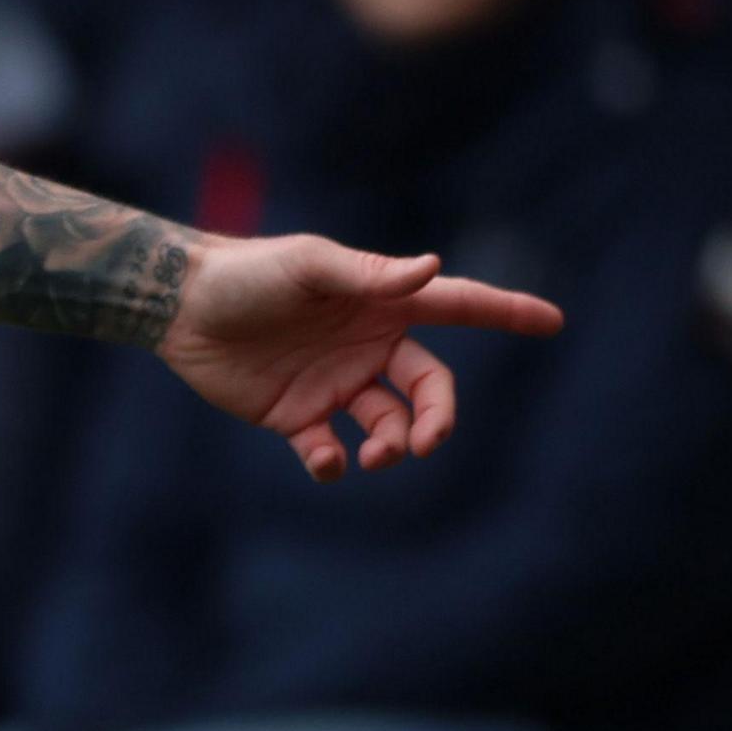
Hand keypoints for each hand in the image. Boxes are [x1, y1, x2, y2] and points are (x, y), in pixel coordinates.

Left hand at [157, 233, 565, 482]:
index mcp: (382, 304)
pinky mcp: (296, 417)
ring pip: (389, 426)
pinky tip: (326, 460)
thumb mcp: (309, 266)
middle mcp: (368, 346)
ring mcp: (335, 384)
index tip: (553, 320)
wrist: (178, 306)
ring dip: (393, 446)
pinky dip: (334, 464)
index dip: (506, 312)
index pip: (457, 306)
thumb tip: (432, 270)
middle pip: (430, 389)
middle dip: (440, 419)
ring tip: (374, 454)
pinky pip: (330, 452)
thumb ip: (370, 276)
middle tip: (424, 442)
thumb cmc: (247, 274)